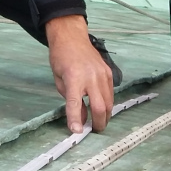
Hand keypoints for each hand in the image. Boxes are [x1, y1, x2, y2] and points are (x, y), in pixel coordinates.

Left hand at [46, 14, 112, 132]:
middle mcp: (90, 77)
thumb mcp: (59, 80)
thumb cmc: (61, 58)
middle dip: (98, 123)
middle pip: (100, 107)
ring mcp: (102, 74)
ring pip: (109, 102)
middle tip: (94, 130)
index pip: (75, 104)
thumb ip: (70, 100)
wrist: (72, 37)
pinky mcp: (109, 72)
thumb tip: (82, 118)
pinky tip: (102, 107)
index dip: (75, 120)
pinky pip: (111, 93)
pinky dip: (107, 103)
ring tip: (99, 122)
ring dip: (105, 115)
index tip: (77, 132)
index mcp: (73, 78)